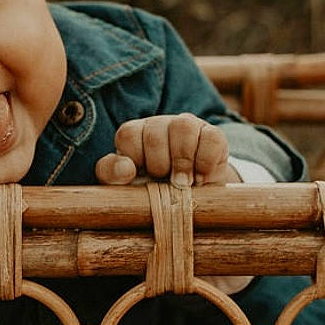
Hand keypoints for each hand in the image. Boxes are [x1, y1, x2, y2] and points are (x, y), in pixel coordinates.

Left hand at [94, 114, 239, 187]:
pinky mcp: (213, 135)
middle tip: (165, 184)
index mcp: (134, 135)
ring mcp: (187, 126)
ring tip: (184, 184)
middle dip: (160, 165)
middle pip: (155, 132)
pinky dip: (206, 162)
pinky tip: (201, 178)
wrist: (189, 199)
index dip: (135, 159)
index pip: (128, 135)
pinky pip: (211, 138)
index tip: (141, 177)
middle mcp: (159, 125)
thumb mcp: (125, 187)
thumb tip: (125, 169)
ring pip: (183, 127)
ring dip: (183, 161)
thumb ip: (112, 175)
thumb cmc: (151, 191)